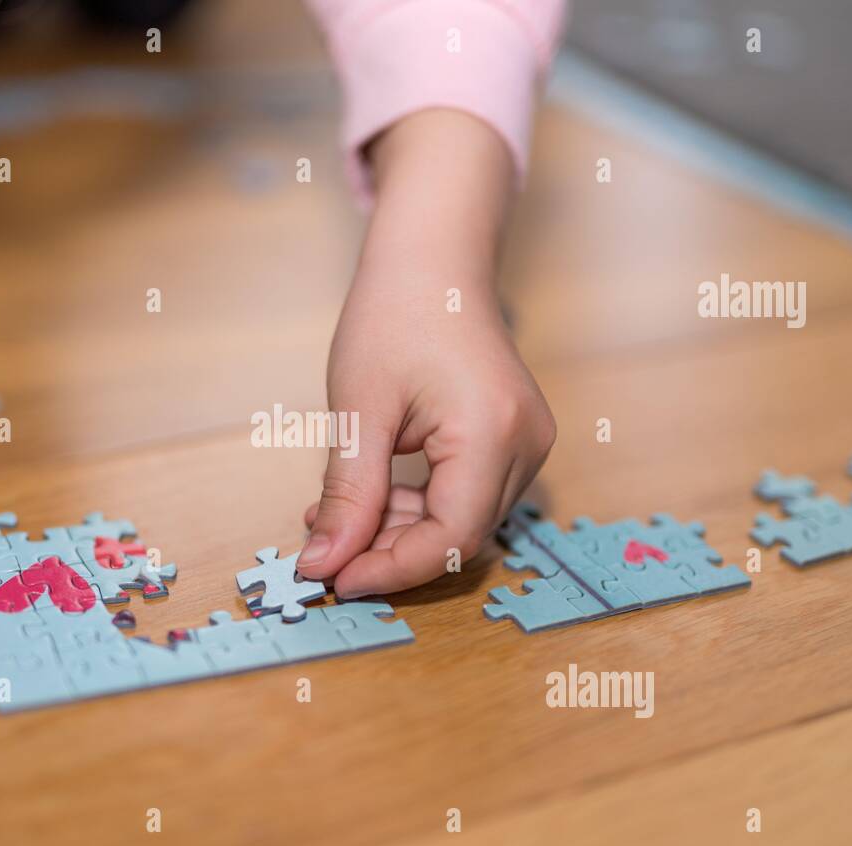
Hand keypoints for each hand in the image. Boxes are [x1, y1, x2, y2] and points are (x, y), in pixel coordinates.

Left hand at [299, 110, 554, 597]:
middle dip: (388, 551)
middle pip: (460, 537)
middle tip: (323, 543)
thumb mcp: (357, 410)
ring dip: (398, 530)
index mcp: (493, 433)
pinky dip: (418, 506)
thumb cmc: (394, 315)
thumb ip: (348, 496)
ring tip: (336, 512)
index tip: (334, 580)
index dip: (392, 570)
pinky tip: (372, 493)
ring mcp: (528, 443)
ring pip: (463, 522)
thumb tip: (324, 566)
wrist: (434, 259)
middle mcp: (526, 445)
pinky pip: (468, 495)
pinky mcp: (515, 440)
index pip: (451, 539)